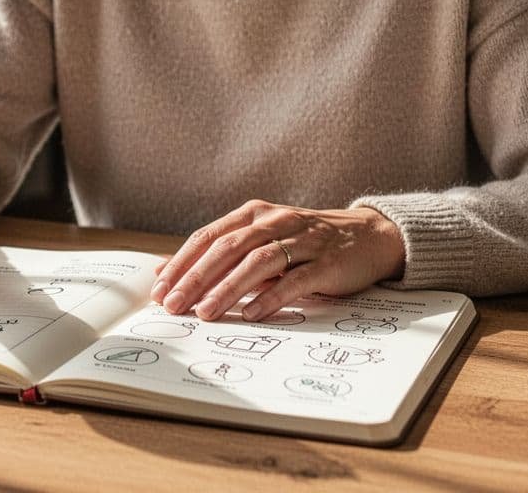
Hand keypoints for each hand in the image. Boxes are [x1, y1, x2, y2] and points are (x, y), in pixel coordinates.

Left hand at [151, 200, 405, 321]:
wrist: (368, 236)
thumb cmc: (306, 243)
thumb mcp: (261, 241)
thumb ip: (221, 256)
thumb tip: (167, 272)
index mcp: (254, 214)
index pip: (208, 236)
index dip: (181, 262)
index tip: (159, 289)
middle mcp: (276, 221)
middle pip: (228, 247)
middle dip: (196, 277)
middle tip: (174, 304)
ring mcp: (303, 240)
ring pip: (258, 261)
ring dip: (228, 288)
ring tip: (206, 312)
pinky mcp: (327, 262)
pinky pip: (296, 279)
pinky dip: (271, 296)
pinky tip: (251, 313)